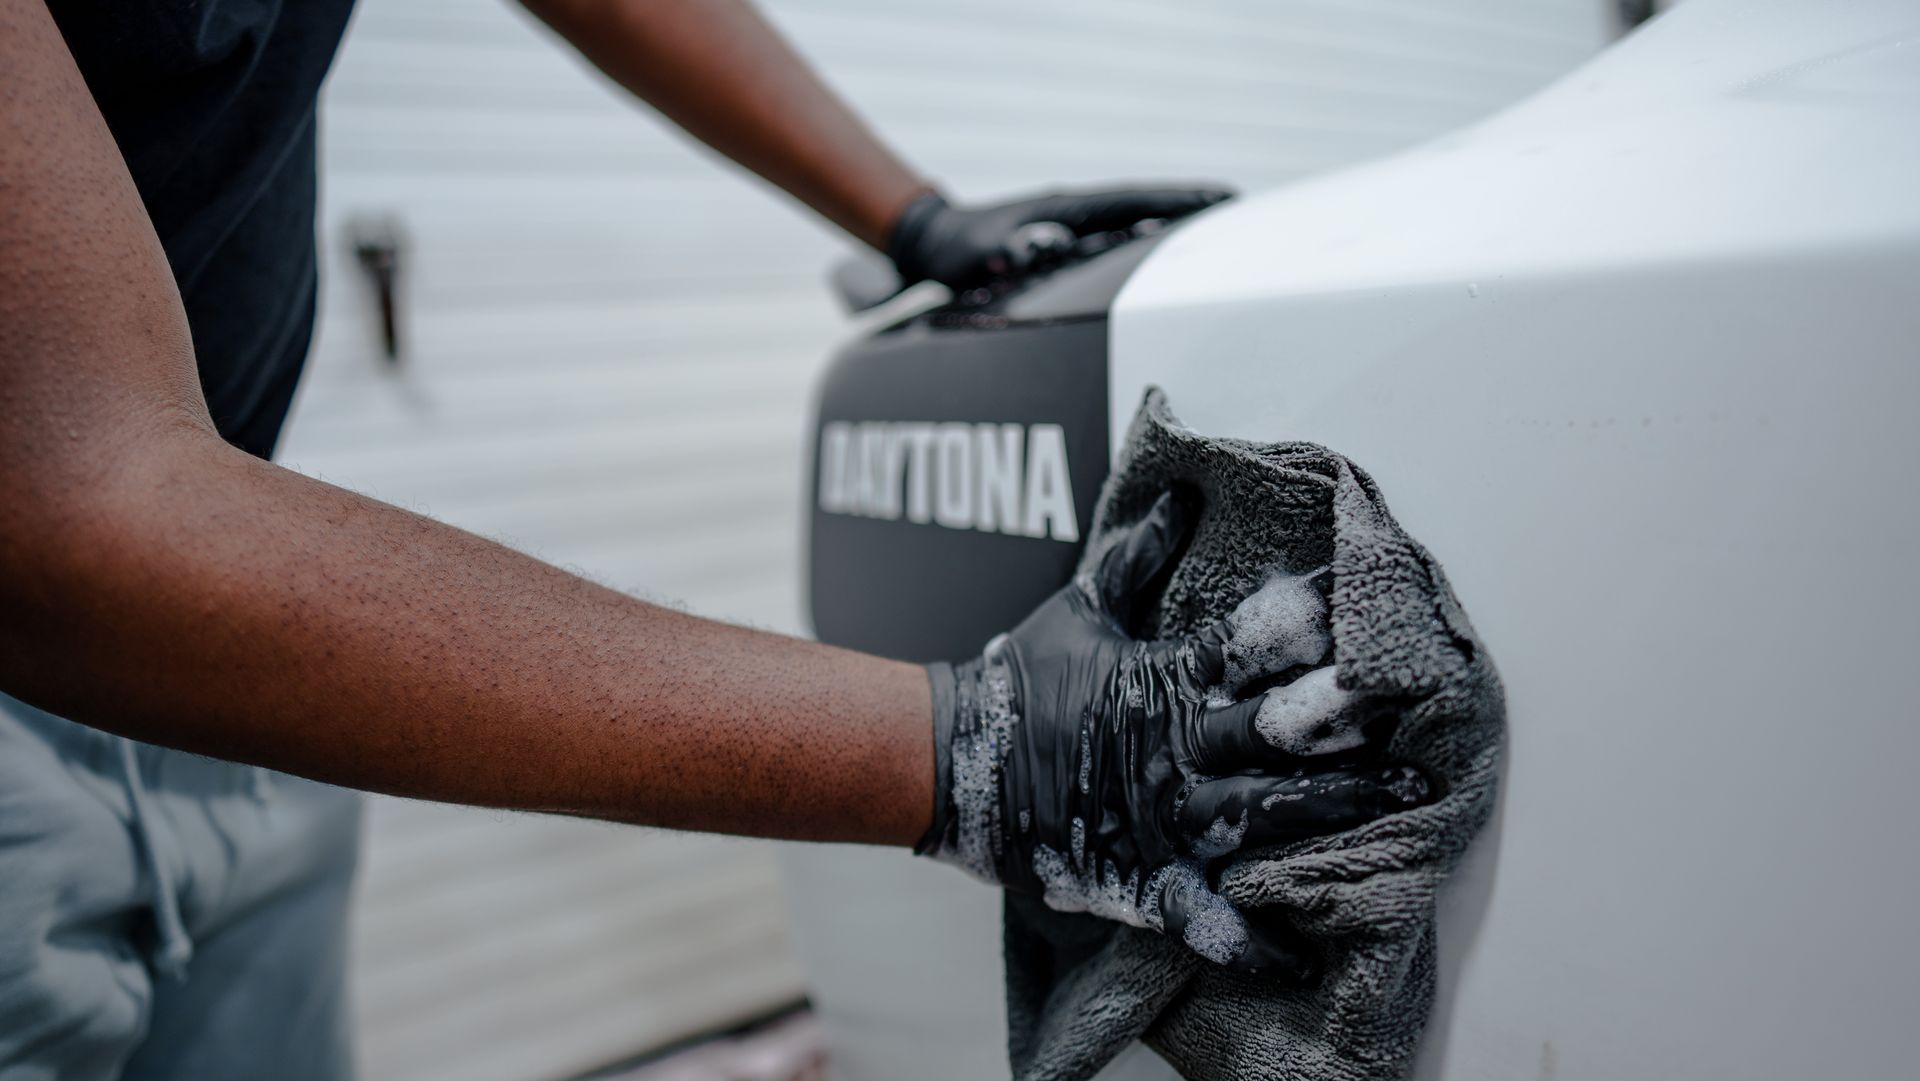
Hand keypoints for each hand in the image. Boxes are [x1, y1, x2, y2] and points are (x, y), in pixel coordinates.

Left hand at [885, 187, 1231, 291]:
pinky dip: (1145, 243)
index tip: (1223, 200)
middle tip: (1240, 217)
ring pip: (1134, 223)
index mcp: (1066, 209)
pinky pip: (1117, 239)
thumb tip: (1042, 246)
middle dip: (1190, 212)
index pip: (1134, 200)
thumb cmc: (955, 251)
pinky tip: (1165, 261)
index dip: (1179, 200)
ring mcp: (1072, 226)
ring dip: (1172, 229)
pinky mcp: (1066, 242)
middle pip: (1145, 208)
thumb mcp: (975, 255)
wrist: (932, 244)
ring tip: (1217, 240)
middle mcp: (1075, 213)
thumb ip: (1006, 250)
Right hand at [919, 493, 1430, 978]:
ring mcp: (1161, 817)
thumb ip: (1140, 555)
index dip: (1308, 622)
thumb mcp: (1082, 607)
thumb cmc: (1025, 680)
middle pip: (1275, 731)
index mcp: (1163, 680)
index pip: (1248, 643)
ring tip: (1410, 801)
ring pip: (1264, 813)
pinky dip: (1252, 942)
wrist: (954, 761)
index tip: (1367, 601)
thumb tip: (1185, 489)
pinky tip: (1307, 959)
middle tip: (1417, 706)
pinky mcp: (1140, 877)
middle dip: (1346, 721)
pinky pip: (1204, 914)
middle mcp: (1173, 749)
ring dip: (1337, 808)